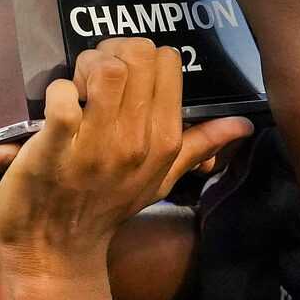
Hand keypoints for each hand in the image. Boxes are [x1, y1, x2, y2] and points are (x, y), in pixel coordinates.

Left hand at [0, 39, 249, 280]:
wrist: (59, 248)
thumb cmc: (107, 205)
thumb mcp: (160, 177)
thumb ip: (200, 145)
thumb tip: (244, 124)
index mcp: (165, 140)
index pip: (167, 61)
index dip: (140, 57)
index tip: (121, 78)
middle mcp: (137, 140)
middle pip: (137, 54)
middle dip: (111, 51)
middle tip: (94, 77)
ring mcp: (97, 145)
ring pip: (106, 68)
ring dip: (85, 66)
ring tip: (77, 87)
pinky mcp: (56, 148)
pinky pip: (62, 96)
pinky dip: (57, 91)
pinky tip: (55, 106)